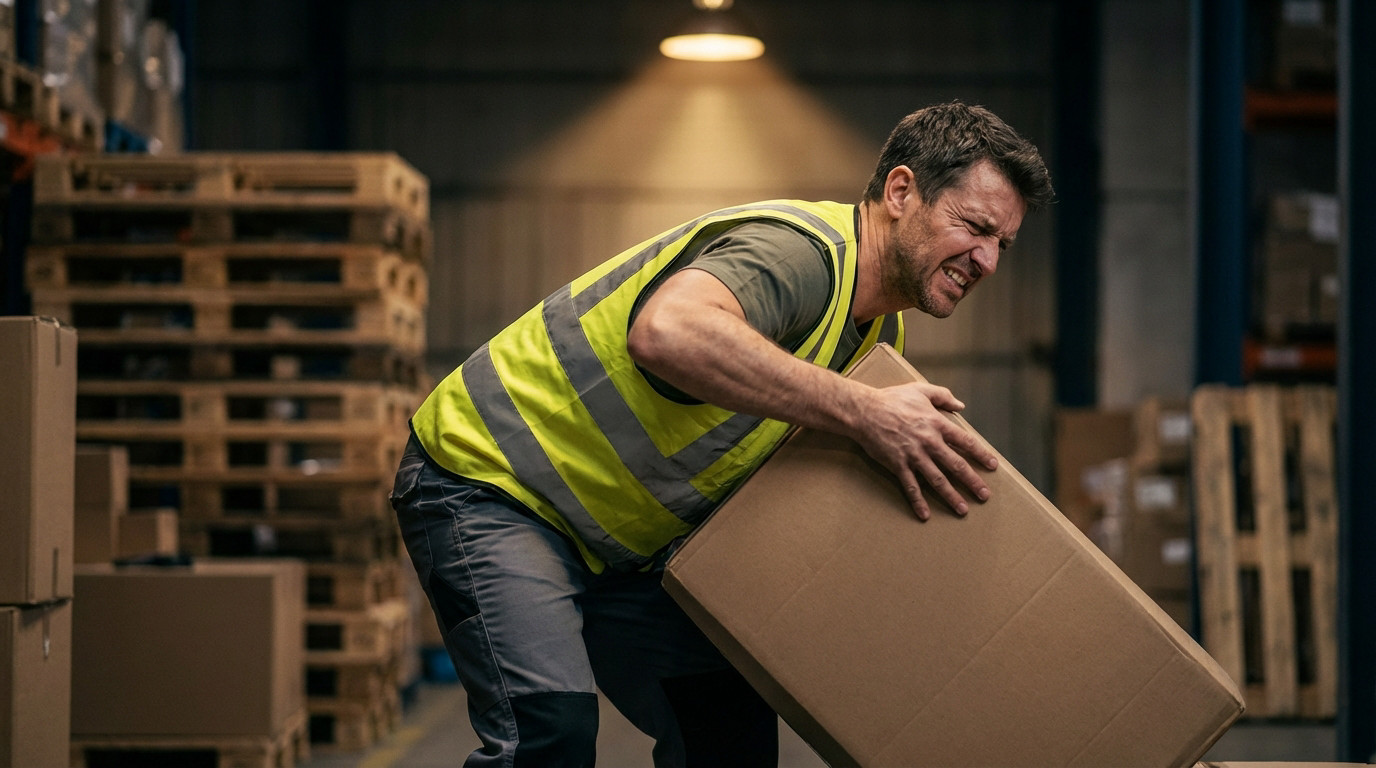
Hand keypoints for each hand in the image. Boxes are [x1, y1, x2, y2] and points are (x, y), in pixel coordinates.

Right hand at [850, 382, 998, 520]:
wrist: (864, 411)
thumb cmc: (892, 399)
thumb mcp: (920, 389)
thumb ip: (943, 396)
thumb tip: (961, 405)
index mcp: (936, 423)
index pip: (965, 442)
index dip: (981, 454)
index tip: (992, 465)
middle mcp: (929, 442)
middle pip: (956, 465)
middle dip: (972, 481)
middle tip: (984, 495)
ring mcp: (913, 455)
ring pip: (937, 479)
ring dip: (951, 496)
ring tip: (962, 509)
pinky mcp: (898, 464)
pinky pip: (910, 486)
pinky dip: (918, 501)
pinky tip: (925, 514)